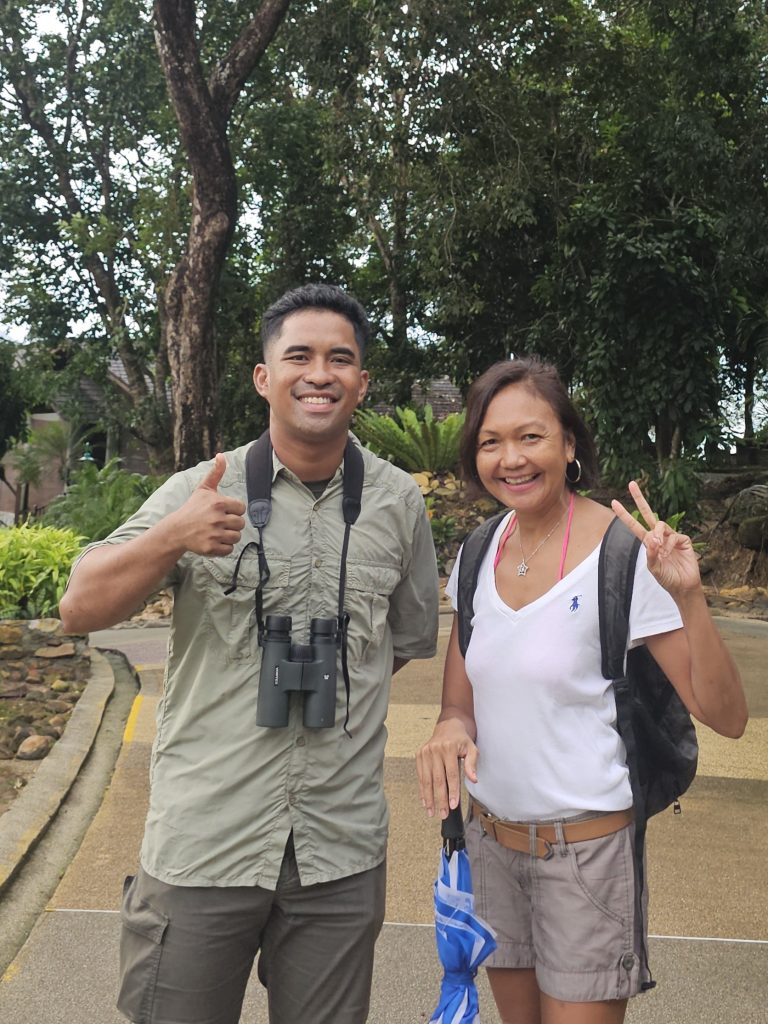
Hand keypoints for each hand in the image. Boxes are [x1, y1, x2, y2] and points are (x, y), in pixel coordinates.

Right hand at [170, 454, 245, 555]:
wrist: (177, 529)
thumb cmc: (193, 508)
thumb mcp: (204, 489)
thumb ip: (216, 472)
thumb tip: (221, 455)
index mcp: (218, 503)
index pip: (241, 508)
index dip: (234, 511)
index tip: (223, 511)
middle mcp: (217, 518)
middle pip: (241, 524)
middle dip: (232, 524)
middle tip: (219, 523)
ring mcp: (214, 534)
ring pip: (236, 537)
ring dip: (229, 536)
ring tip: (217, 532)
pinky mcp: (211, 548)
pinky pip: (229, 550)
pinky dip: (223, 547)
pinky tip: (214, 540)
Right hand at [416, 718, 477, 819]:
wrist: (448, 726)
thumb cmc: (461, 740)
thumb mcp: (471, 748)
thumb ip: (472, 764)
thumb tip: (473, 779)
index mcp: (449, 748)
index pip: (451, 774)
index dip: (452, 791)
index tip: (453, 805)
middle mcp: (435, 750)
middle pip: (437, 779)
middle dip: (440, 799)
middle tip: (443, 814)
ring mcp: (425, 752)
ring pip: (427, 780)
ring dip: (429, 798)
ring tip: (432, 812)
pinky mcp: (419, 755)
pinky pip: (420, 776)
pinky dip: (422, 790)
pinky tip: (425, 801)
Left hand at [611, 480, 700, 596]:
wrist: (683, 586)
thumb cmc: (667, 578)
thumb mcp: (654, 568)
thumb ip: (651, 554)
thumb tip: (651, 539)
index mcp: (648, 542)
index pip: (634, 525)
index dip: (625, 514)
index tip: (614, 502)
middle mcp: (659, 537)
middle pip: (648, 513)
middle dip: (639, 498)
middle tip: (631, 483)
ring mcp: (671, 537)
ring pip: (660, 525)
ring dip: (658, 537)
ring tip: (661, 551)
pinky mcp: (683, 540)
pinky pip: (673, 536)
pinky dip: (669, 545)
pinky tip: (669, 554)